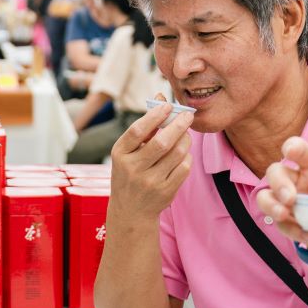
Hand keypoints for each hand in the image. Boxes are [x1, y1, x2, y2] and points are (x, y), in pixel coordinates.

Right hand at [108, 97, 194, 217]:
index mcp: (120, 154)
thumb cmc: (130, 173)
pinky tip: (183, 154)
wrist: (130, 210)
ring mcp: (150, 182)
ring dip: (185, 140)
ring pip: (177, 154)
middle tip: (187, 115)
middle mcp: (133, 169)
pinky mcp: (165, 192)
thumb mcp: (128, 151)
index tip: (168, 105)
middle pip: (162, 142)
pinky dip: (187, 157)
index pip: (138, 131)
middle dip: (178, 125)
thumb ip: (145, 126)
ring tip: (185, 135)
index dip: (154, 115)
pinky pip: (184, 167)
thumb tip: (160, 97)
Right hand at [255, 136, 307, 253]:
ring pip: (265, 197)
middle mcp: (294, 180)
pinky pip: (280, 224)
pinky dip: (294, 231)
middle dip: (279, 184)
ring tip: (283, 216)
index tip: (289, 152)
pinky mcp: (283, 220)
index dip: (292, 147)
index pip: (300, 150)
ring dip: (272, 206)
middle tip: (290, 199)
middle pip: (275, 172)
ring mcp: (284, 200)